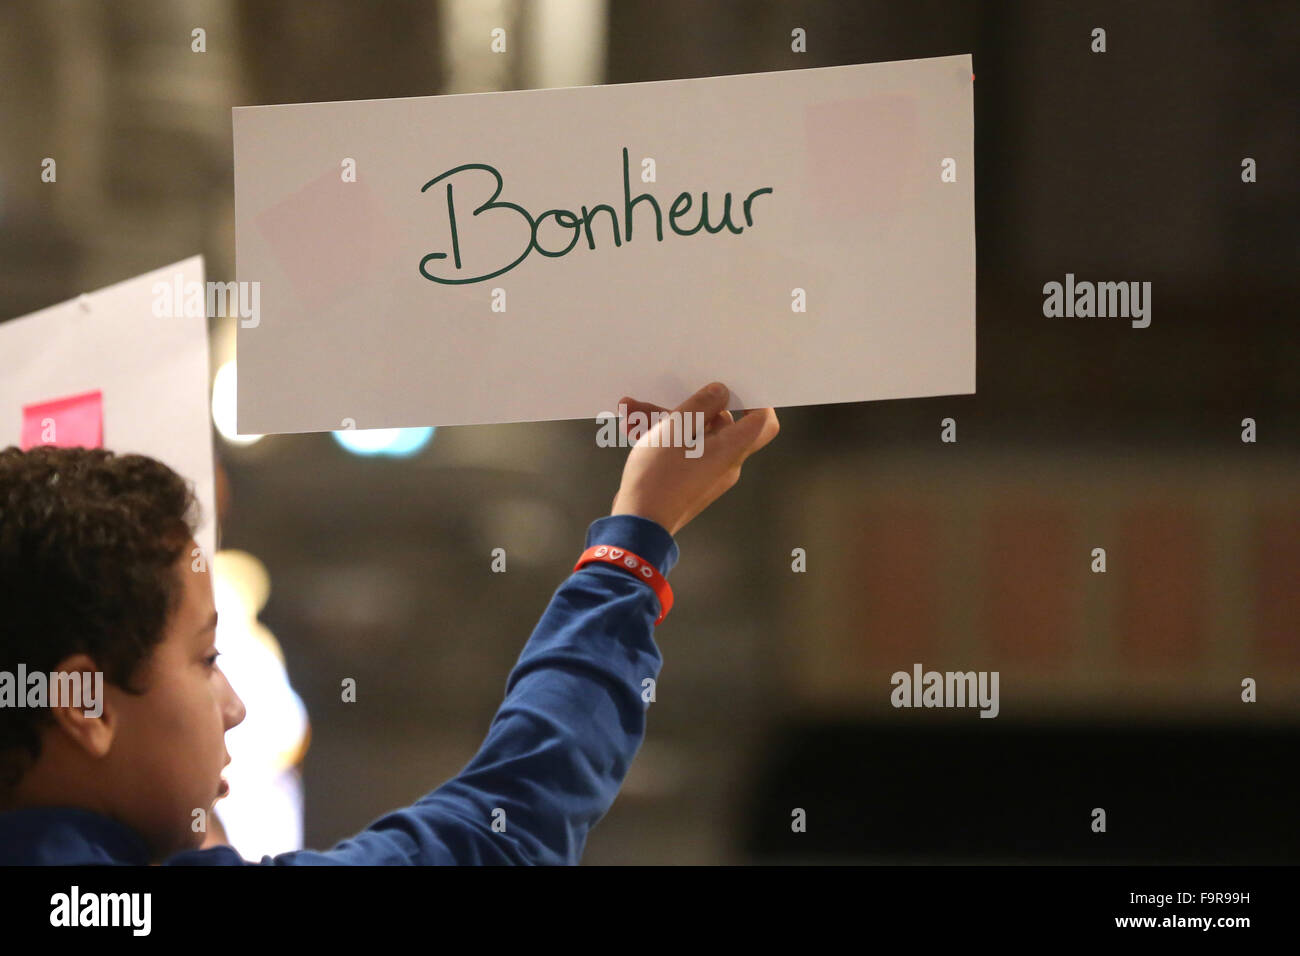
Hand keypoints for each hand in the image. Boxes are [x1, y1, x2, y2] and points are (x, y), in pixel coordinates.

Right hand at [609, 382, 778, 536]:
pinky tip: (633, 428)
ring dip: (665, 420)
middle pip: (718, 424)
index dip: (755, 401)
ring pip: (693, 435)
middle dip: (685, 407)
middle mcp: (726, 463)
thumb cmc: (659, 475)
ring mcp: (707, 473)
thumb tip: (722, 392)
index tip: (731, 388)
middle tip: (659, 398)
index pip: (764, 422)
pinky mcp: (689, 481)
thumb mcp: (676, 429)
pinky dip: (662, 438)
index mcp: (731, 450)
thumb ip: (702, 404)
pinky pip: (683, 450)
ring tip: (630, 410)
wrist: (638, 523)